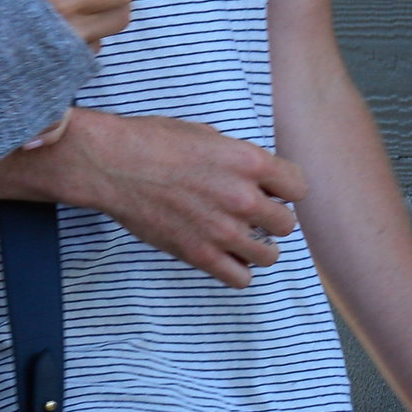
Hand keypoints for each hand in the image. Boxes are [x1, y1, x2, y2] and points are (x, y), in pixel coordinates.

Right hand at [0, 107, 306, 287]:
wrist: (113, 164)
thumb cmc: (152, 140)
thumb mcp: (205, 133)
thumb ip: (236, 156)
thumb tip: (251, 172)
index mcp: (248, 161)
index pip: (298, 186)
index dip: (286, 189)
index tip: (273, 191)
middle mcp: (243, 198)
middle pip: (287, 224)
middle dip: (272, 218)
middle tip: (253, 214)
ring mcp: (223, 230)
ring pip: (269, 255)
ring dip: (259, 247)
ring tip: (242, 239)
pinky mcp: (200, 254)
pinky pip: (240, 278)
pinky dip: (238, 270)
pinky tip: (226, 256)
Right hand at [30, 0, 137, 50]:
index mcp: (65, 4)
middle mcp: (75, 33)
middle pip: (122, 17)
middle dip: (119, 4)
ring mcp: (74, 60)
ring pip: (103, 37)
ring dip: (95, 26)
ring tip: (64, 21)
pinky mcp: (70, 79)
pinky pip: (87, 58)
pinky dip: (79, 47)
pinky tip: (55, 43)